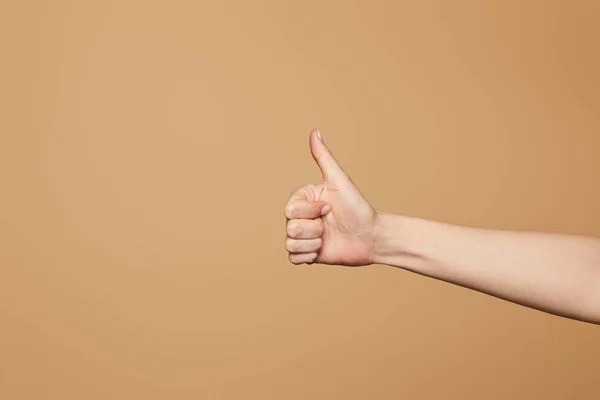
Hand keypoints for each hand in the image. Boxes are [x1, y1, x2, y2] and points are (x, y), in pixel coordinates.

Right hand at [284, 129, 378, 265]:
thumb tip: (315, 131)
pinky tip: (323, 249)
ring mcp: (303, 236)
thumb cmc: (357, 206)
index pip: (290, 210)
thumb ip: (323, 157)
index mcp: (303, 200)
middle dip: (313, 229)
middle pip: (290, 228)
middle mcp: (300, 217)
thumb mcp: (338, 180)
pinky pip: (293, 258)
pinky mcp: (307, 254)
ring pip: (291, 244)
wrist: (370, 236)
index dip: (310, 212)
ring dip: (313, 243)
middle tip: (329, 224)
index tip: (328, 207)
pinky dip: (309, 256)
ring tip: (327, 238)